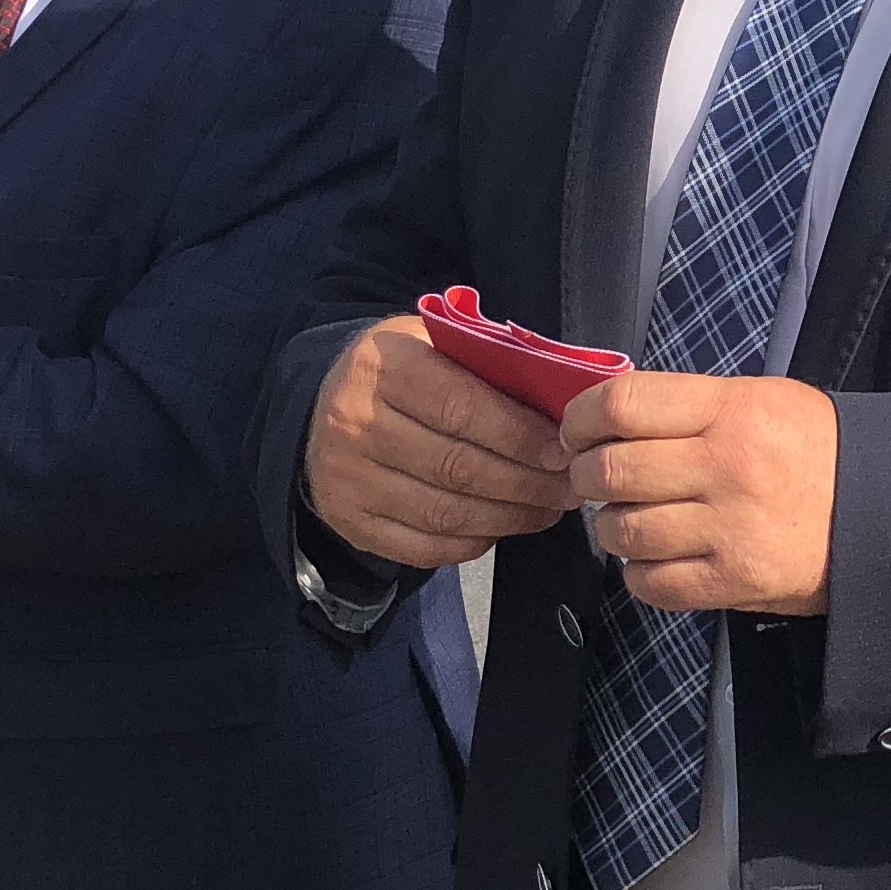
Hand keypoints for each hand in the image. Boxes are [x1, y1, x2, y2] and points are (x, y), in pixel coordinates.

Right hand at [304, 317, 577, 569]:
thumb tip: (561, 402)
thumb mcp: (437, 342)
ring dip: (508, 517)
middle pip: (457, 466)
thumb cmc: (403, 369)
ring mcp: (348, 477)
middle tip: (570, 488)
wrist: (320, 402)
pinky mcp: (349, 519)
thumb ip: (490, 364)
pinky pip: (421, 547)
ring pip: (443, 512)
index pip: (461, 407)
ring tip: (548, 510)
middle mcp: (356, 422)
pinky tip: (501, 528)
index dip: (520, 435)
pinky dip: (470, 544)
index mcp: (385, 366)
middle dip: (527, 483)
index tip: (565, 450)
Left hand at [564, 372, 837, 616]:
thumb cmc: (814, 449)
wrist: (882, 512)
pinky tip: (658, 558)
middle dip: (586, 476)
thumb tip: (606, 420)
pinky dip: (640, 573)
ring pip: (622, 532)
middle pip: (611, 471)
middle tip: (595, 478)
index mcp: (732, 410)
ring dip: (613, 527)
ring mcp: (730, 529)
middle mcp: (728, 467)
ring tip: (633, 519)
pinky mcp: (735, 581)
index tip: (577, 430)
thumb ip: (687, 407)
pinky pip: (650, 583)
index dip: (580, 418)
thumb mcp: (760, 400)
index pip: (622, 405)